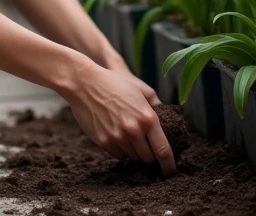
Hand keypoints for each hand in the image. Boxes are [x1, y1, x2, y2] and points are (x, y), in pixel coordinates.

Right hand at [62, 60, 175, 175]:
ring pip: (133, 157)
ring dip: (134, 150)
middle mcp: (134, 130)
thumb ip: (156, 106)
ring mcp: (118, 137)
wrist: (85, 84)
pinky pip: (118, 155)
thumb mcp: (141, 90)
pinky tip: (116, 134)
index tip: (170, 171)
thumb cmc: (115, 84)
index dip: (168, 164)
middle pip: (148, 157)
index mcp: (147, 118)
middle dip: (149, 153)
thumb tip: (166, 121)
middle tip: (144, 142)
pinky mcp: (104, 141)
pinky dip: (121, 150)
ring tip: (127, 133)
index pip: (163, 150)